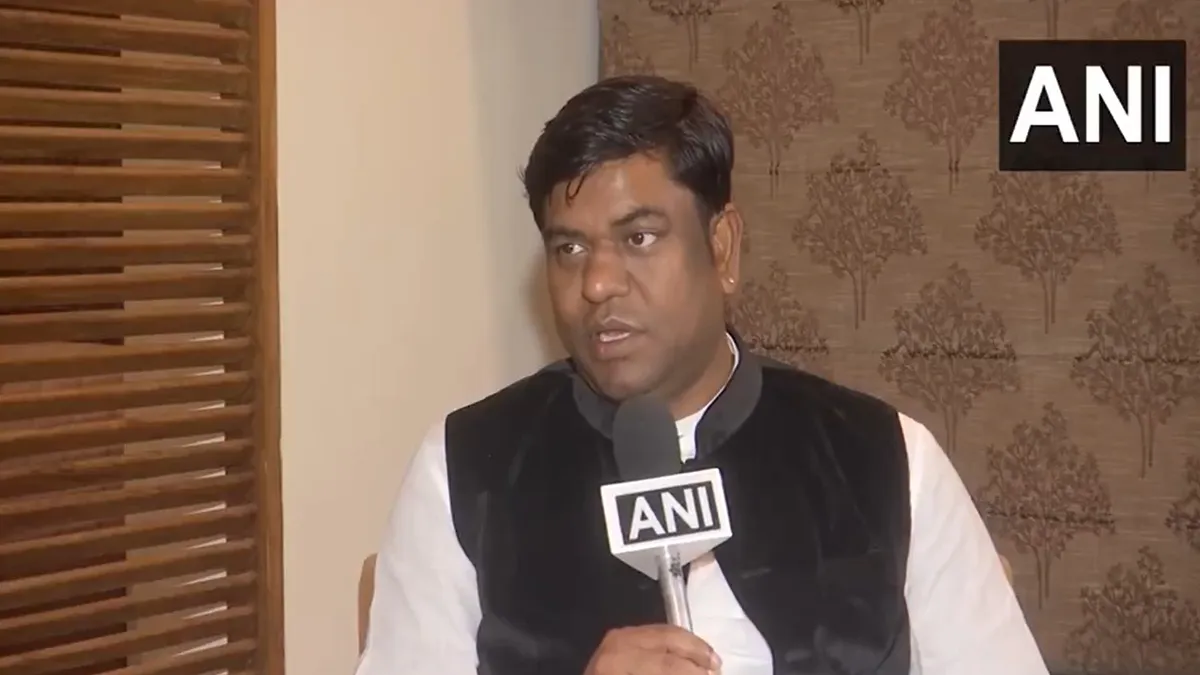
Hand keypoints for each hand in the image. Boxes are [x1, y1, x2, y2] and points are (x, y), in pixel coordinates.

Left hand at [584, 624, 721, 674]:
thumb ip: (671, 670)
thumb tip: (699, 672)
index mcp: (619, 662)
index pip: (668, 664)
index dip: (695, 671)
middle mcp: (618, 642)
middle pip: (669, 638)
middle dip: (698, 653)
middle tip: (717, 667)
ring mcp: (617, 636)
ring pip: (664, 631)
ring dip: (690, 645)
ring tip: (709, 660)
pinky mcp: (619, 637)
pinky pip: (654, 633)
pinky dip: (674, 642)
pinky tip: (688, 653)